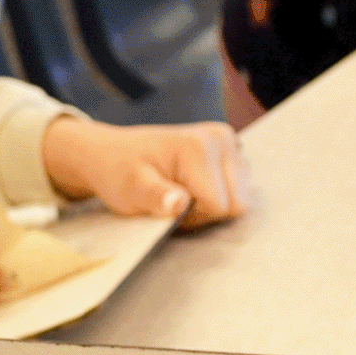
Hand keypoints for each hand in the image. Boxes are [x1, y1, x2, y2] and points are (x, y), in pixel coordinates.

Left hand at [39, 117, 249, 228]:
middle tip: (176, 199)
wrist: (114, 153)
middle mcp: (222, 138)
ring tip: (183, 192)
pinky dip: (217, 194)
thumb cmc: (121, 172)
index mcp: (200, 147)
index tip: (169, 204)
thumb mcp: (131, 189)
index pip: (220, 206)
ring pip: (240, 197)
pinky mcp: (231, 149)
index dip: (195, 216)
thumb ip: (156, 197)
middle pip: (237, 203)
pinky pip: (239, 187)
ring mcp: (229, 142)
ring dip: (212, 204)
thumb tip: (179, 204)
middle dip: (206, 211)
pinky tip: (193, 186)